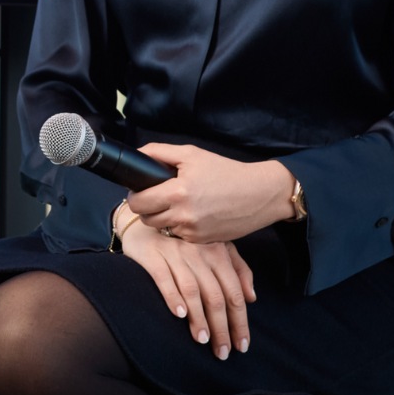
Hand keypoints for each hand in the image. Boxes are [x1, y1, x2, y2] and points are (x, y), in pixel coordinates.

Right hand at [118, 204, 255, 358]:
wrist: (145, 223)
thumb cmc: (184, 242)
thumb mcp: (215, 249)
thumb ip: (237, 269)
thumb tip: (252, 298)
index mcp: (218, 252)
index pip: (233, 293)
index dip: (240, 321)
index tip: (242, 345)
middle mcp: (198, 252)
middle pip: (215, 296)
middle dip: (222, 328)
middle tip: (223, 352)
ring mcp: (175, 253)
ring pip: (193, 290)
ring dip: (199, 318)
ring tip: (203, 340)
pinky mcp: (152, 255)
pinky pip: (164, 279)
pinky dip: (173, 297)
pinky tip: (180, 315)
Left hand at [126, 146, 295, 244]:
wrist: (259, 194)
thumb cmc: (226, 171)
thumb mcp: (191, 154)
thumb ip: (159, 152)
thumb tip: (137, 154)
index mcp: (178, 192)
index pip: (138, 203)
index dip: (134, 196)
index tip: (138, 191)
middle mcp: (183, 216)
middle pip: (147, 219)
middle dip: (146, 208)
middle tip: (155, 196)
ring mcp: (193, 232)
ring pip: (162, 228)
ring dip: (162, 217)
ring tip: (174, 203)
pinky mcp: (203, 241)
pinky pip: (180, 235)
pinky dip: (180, 225)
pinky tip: (192, 213)